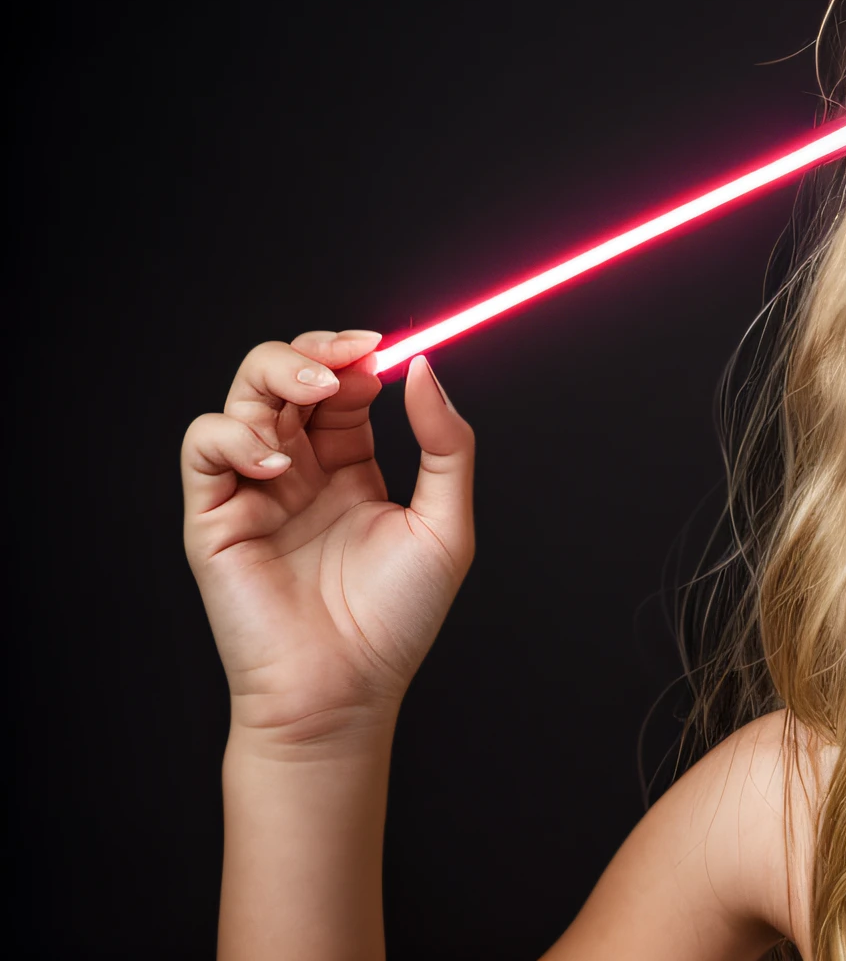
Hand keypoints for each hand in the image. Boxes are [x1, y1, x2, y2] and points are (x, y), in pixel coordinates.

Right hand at [182, 331, 475, 748]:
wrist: (344, 692)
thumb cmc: (396, 620)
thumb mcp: (445, 525)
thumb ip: (446, 446)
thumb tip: (425, 369)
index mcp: (350, 465)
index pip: (344, 385)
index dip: (359, 357)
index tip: (388, 349)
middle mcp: (299, 469)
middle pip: (287, 375)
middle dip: (314, 349)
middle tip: (352, 356)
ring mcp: (253, 488)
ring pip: (242, 395)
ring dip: (277, 375)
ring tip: (315, 393)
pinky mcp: (213, 514)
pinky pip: (205, 446)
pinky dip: (236, 436)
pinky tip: (279, 464)